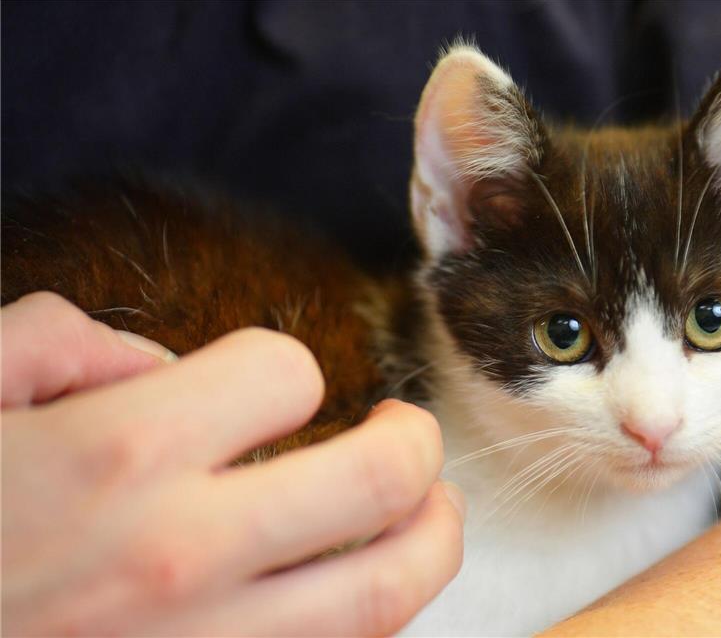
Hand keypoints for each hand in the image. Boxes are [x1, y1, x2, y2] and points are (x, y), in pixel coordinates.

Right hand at [1, 292, 464, 635]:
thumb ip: (55, 343)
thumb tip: (149, 363)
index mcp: (118, 457)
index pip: (282, 374)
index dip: (273, 368)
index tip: (254, 389)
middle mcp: (181, 556)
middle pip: (377, 482)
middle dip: (412, 445)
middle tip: (410, 434)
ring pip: (382, 596)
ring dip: (431, 541)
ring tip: (434, 512)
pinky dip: (368, 626)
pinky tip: (363, 596)